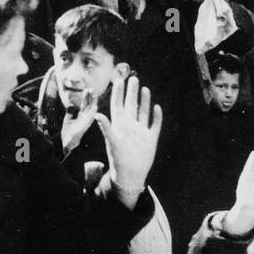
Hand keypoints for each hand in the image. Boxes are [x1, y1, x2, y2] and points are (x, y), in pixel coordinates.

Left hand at [60, 87, 99, 154]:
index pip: (85, 105)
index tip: (87, 89)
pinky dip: (92, 113)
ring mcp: (85, 123)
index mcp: (81, 116)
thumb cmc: (68, 133)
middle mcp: (85, 119)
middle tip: (93, 89)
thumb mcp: (68, 120)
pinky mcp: (84, 127)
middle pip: (89, 106)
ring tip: (94, 95)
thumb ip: (70, 113)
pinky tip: (95, 107)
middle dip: (91, 98)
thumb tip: (71, 105)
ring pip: (91, 111)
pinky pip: (89, 119)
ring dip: (93, 103)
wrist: (66, 144)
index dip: (86, 97)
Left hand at [96, 75, 161, 199]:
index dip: (118, 93)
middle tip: (133, 78)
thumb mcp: (112, 142)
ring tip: (145, 88)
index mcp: (119, 125)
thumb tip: (96, 114)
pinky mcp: (150, 139)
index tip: (118, 80)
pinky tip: (157, 107)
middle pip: (131, 105)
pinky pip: (155, 125)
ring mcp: (141, 132)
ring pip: (143, 112)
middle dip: (132, 92)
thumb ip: (106, 127)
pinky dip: (156, 116)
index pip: (118, 105)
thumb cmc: (119, 160)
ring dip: (144, 101)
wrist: (131, 175)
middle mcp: (130, 126)